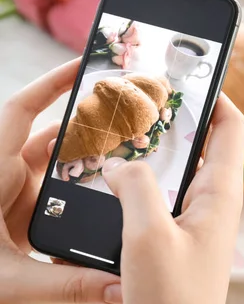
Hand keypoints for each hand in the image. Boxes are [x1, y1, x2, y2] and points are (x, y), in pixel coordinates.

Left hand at [0, 58, 120, 302]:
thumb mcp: (8, 280)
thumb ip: (65, 283)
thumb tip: (119, 286)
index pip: (22, 111)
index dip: (52, 83)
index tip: (83, 64)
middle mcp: (7, 176)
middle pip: (54, 139)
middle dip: (90, 128)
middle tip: (130, 122)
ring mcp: (17, 195)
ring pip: (60, 165)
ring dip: (90, 161)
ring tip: (129, 159)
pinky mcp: (25, 214)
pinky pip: (61, 191)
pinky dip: (83, 189)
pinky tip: (110, 197)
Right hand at [102, 94, 243, 303]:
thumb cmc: (174, 297)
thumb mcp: (149, 236)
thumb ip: (136, 188)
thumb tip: (123, 164)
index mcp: (222, 190)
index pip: (229, 126)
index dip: (216, 95)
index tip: (191, 74)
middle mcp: (214, 198)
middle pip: (202, 142)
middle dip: (175, 119)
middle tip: (144, 101)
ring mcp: (197, 215)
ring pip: (179, 167)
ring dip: (155, 151)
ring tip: (125, 134)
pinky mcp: (179, 232)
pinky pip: (163, 193)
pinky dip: (144, 179)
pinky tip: (117, 180)